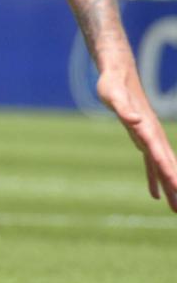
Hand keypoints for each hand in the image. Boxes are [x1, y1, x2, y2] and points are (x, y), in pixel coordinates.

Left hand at [95, 63, 176, 210]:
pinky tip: (155, 194)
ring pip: (161, 168)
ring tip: (175, 208)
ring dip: (169, 188)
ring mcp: (148, 138)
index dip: (169, 173)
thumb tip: (136, 121)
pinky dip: (153, 179)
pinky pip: (150, 164)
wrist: (118, 73)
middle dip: (175, 187)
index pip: (160, 156)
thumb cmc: (112, 85)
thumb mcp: (113, 96)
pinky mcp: (141, 139)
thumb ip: (125, 109)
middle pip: (167, 166)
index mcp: (147, 130)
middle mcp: (152, 136)